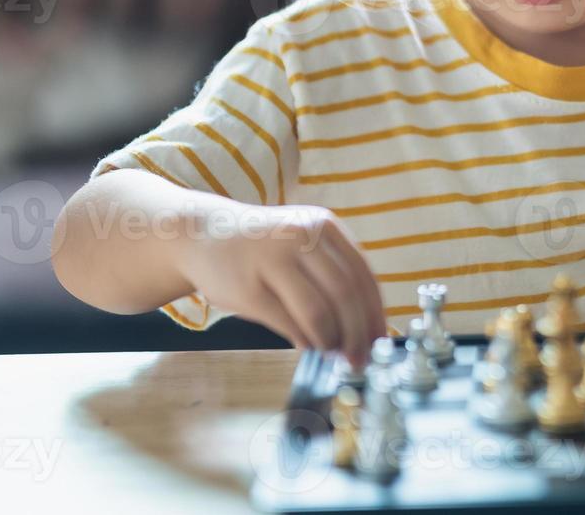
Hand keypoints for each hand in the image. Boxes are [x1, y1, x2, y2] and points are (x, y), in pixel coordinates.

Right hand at [176, 203, 388, 367]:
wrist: (203, 235)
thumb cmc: (264, 248)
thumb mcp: (305, 242)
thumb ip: (335, 272)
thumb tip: (367, 325)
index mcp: (323, 226)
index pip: (363, 275)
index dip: (375, 313)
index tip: (380, 341)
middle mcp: (300, 237)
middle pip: (345, 294)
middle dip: (357, 333)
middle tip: (359, 358)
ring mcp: (272, 261)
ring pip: (318, 311)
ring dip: (330, 340)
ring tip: (331, 351)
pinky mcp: (247, 288)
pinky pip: (286, 323)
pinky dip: (304, 340)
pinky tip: (308, 345)